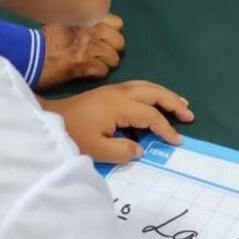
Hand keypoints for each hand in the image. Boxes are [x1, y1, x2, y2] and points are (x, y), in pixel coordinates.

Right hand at [37, 14, 123, 89]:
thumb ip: (85, 24)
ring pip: (114, 59)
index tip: (103, 41)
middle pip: (120, 43)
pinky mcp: (83, 64)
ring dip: (105, 64)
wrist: (28, 53)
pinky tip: (86, 73)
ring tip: (92, 66)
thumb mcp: (66, 22)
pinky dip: (96, 74)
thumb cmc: (44, 38)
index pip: (118, 24)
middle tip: (98, 56)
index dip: (112, 34)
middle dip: (111, 51)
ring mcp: (89, 47)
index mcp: (88, 17)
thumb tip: (100, 31)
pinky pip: (103, 72)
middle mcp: (92, 29)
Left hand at [41, 81, 192, 163]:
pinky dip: (152, 92)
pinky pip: (138, 87)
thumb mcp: (97, 150)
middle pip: (153, 92)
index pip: (150, 116)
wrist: (49, 119)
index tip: (177, 141)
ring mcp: (113, 89)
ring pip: (146, 86)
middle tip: (189, 115)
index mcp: (119, 106)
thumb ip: (122, 151)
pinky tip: (156, 100)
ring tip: (180, 104)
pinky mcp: (108, 91)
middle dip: (173, 102)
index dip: (165, 128)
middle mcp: (119, 93)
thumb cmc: (72, 135)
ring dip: (165, 94)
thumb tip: (140, 149)